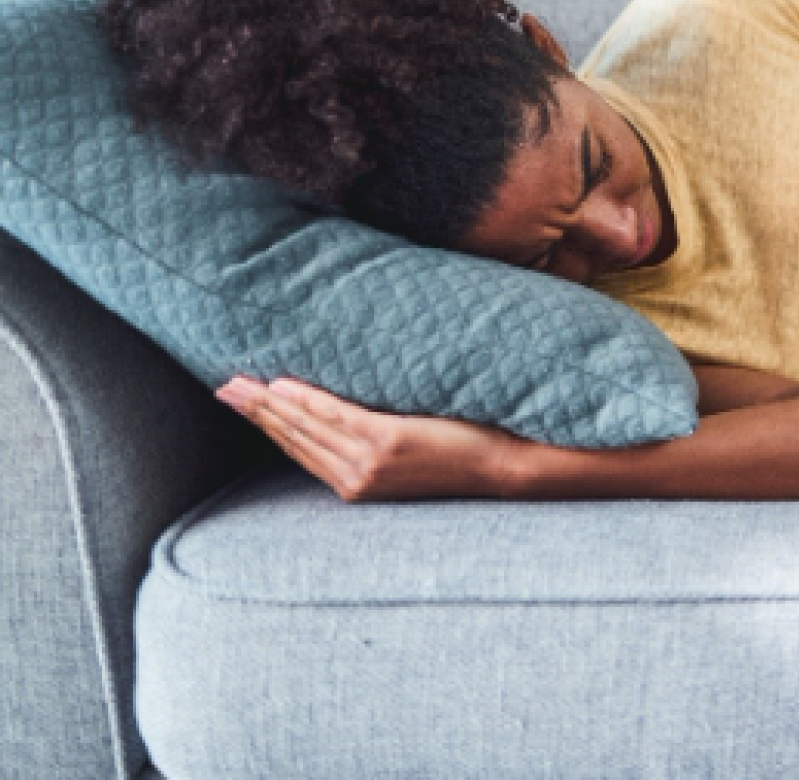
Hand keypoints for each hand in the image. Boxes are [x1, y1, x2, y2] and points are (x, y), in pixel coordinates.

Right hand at [215, 376, 520, 501]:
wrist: (504, 467)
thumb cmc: (465, 454)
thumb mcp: (411, 455)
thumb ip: (380, 442)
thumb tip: (360, 412)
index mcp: (359, 484)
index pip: (303, 451)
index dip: (270, 427)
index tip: (243, 404)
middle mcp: (356, 478)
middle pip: (295, 439)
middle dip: (256, 413)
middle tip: (223, 388)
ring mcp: (370, 462)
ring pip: (306, 427)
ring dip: (269, 405)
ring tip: (240, 384)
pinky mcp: (387, 442)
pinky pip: (336, 416)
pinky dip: (306, 401)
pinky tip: (283, 386)